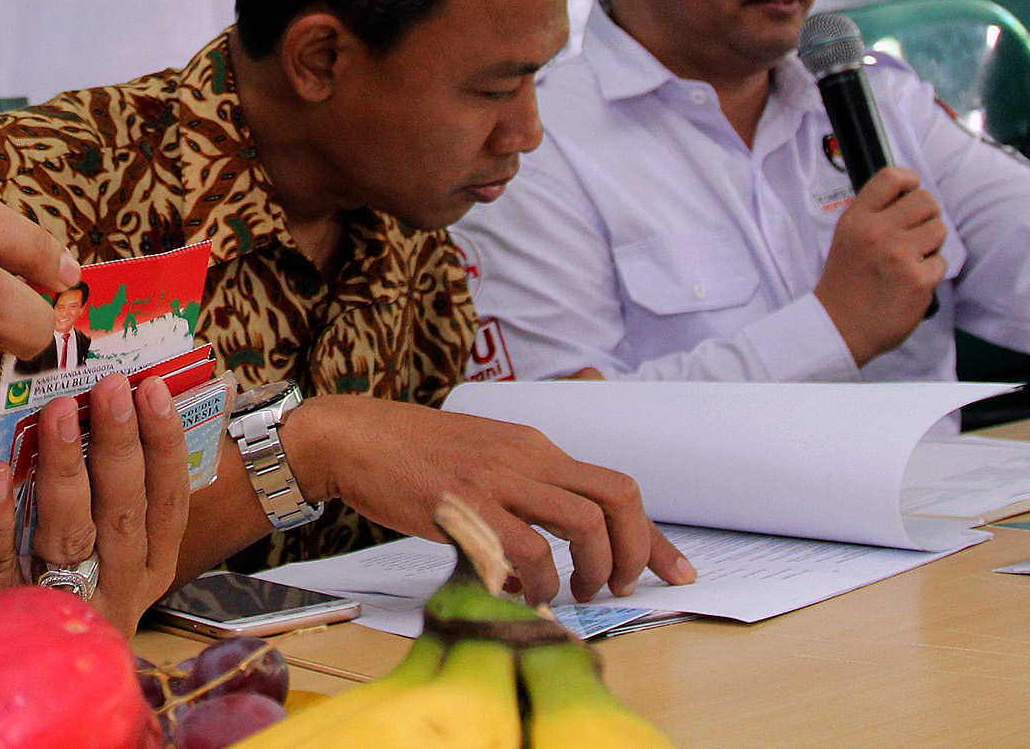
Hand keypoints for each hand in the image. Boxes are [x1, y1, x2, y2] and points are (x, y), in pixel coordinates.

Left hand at [0, 374, 191, 640]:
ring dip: (64, 469)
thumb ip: (83, 462)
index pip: (166, 505)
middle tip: (111, 388)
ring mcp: (56, 608)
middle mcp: (112, 595)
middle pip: (123, 519)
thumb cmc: (17, 537)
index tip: (154, 389)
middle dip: (119, 448)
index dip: (164, 447)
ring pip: (67, 537)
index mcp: (142, 565)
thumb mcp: (57, 497)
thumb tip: (91, 395)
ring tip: (57, 412)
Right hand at [282, 394, 693, 604]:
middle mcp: (526, 456)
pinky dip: (537, 582)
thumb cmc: (412, 454)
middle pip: (617, 497)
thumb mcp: (483, 455)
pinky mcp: (466, 506)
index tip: (676, 571)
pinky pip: (526, 550)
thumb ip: (523, 486)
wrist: (353, 437)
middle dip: (635, 551)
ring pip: (583, 523)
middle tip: (619, 587)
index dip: (654, 536)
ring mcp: (498, 479)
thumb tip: (558, 541)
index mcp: (534, 446)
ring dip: (592, 570)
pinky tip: (523, 592)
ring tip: (572, 592)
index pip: (616, 486)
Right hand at [812, 166, 947, 365]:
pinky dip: (931, 272)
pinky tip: (912, 281)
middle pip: (925, 199)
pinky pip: (941, 262)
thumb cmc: (845, 282)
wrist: (839, 326)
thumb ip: (872, 216)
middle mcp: (878, 232)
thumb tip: (907, 196)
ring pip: (939, 229)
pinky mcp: (918, 280)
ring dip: (932, 243)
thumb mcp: (846, 237)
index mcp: (857, 219)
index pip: (891, 177)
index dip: (909, 180)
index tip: (912, 190)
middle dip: (927, 214)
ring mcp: (899, 256)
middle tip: (918, 230)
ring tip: (914, 257)